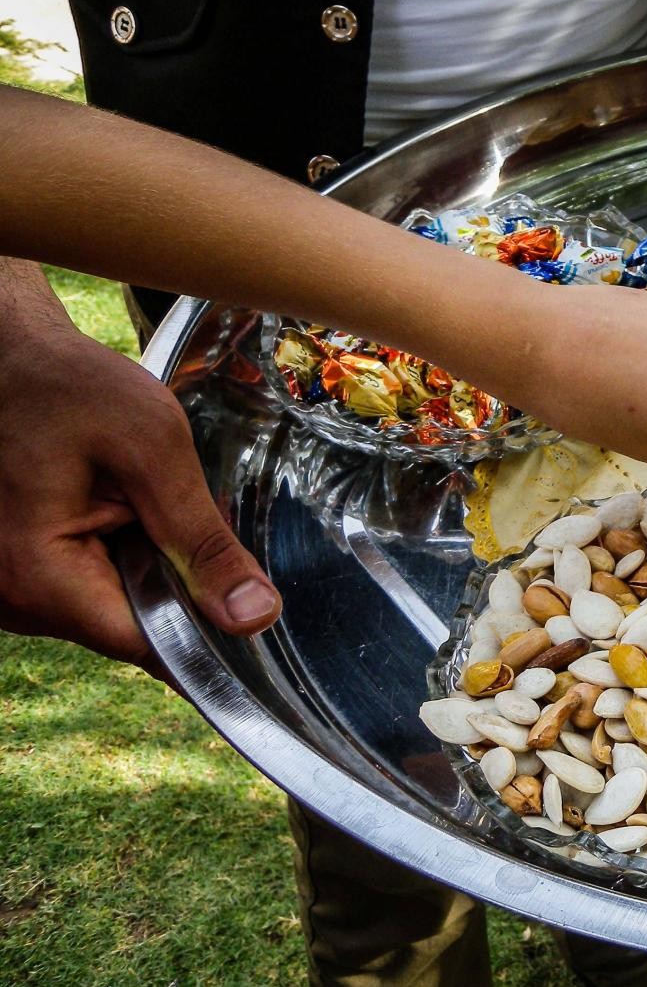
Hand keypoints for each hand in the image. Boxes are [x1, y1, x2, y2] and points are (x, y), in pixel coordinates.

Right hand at [0, 321, 280, 673]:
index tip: (262, 618)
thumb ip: (203, 540)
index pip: (150, 648)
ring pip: (115, 605)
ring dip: (150, 566)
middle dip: (181, 589)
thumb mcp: (152, 451)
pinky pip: (91, 582)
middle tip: (193, 523)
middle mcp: (12, 601)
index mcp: (37, 580)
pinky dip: (124, 553)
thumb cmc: (67, 388)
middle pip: (134, 629)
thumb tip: (254, 617)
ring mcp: (11, 589)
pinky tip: (125, 507)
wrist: (5, 358)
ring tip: (144, 502)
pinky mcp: (20, 572)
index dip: (213, 638)